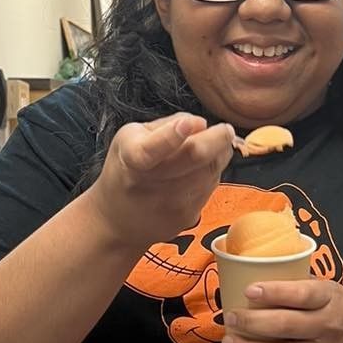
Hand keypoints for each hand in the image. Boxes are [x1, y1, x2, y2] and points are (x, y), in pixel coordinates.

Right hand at [85, 113, 234, 251]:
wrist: (117, 220)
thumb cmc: (125, 170)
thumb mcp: (130, 137)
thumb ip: (165, 125)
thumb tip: (200, 124)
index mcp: (132, 159)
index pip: (151, 149)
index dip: (172, 135)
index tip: (191, 122)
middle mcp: (152, 184)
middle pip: (194, 158)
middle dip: (218, 139)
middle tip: (225, 129)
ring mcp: (172, 204)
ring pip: (210, 171)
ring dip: (219, 154)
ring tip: (213, 146)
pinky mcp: (187, 217)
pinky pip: (210, 187)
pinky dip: (212, 172)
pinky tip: (202, 168)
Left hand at [221, 281, 342, 342]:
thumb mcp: (336, 293)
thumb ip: (304, 287)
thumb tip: (259, 274)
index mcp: (332, 300)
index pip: (302, 294)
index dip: (274, 292)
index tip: (249, 290)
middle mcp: (327, 328)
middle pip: (284, 326)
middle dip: (251, 322)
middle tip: (230, 316)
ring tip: (230, 340)